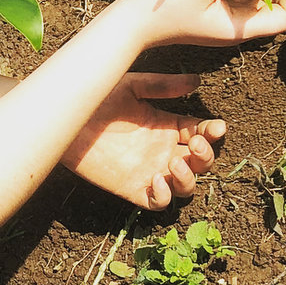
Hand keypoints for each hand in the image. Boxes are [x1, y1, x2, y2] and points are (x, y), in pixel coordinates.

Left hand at [61, 72, 225, 209]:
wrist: (69, 118)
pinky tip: (157, 179)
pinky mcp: (133, 188)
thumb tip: (197, 81)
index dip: (212, 132)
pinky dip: (164, 196)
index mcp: (166, 126)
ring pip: (185, 187)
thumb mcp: (133, 86)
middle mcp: (162, 151)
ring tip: (174, 162)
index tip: (217, 126)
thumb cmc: (99, 97)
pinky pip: (158, 203)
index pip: (200, 133)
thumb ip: (163, 86)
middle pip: (199, 163)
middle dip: (205, 156)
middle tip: (194, 144)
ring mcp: (150, 171)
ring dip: (189, 178)